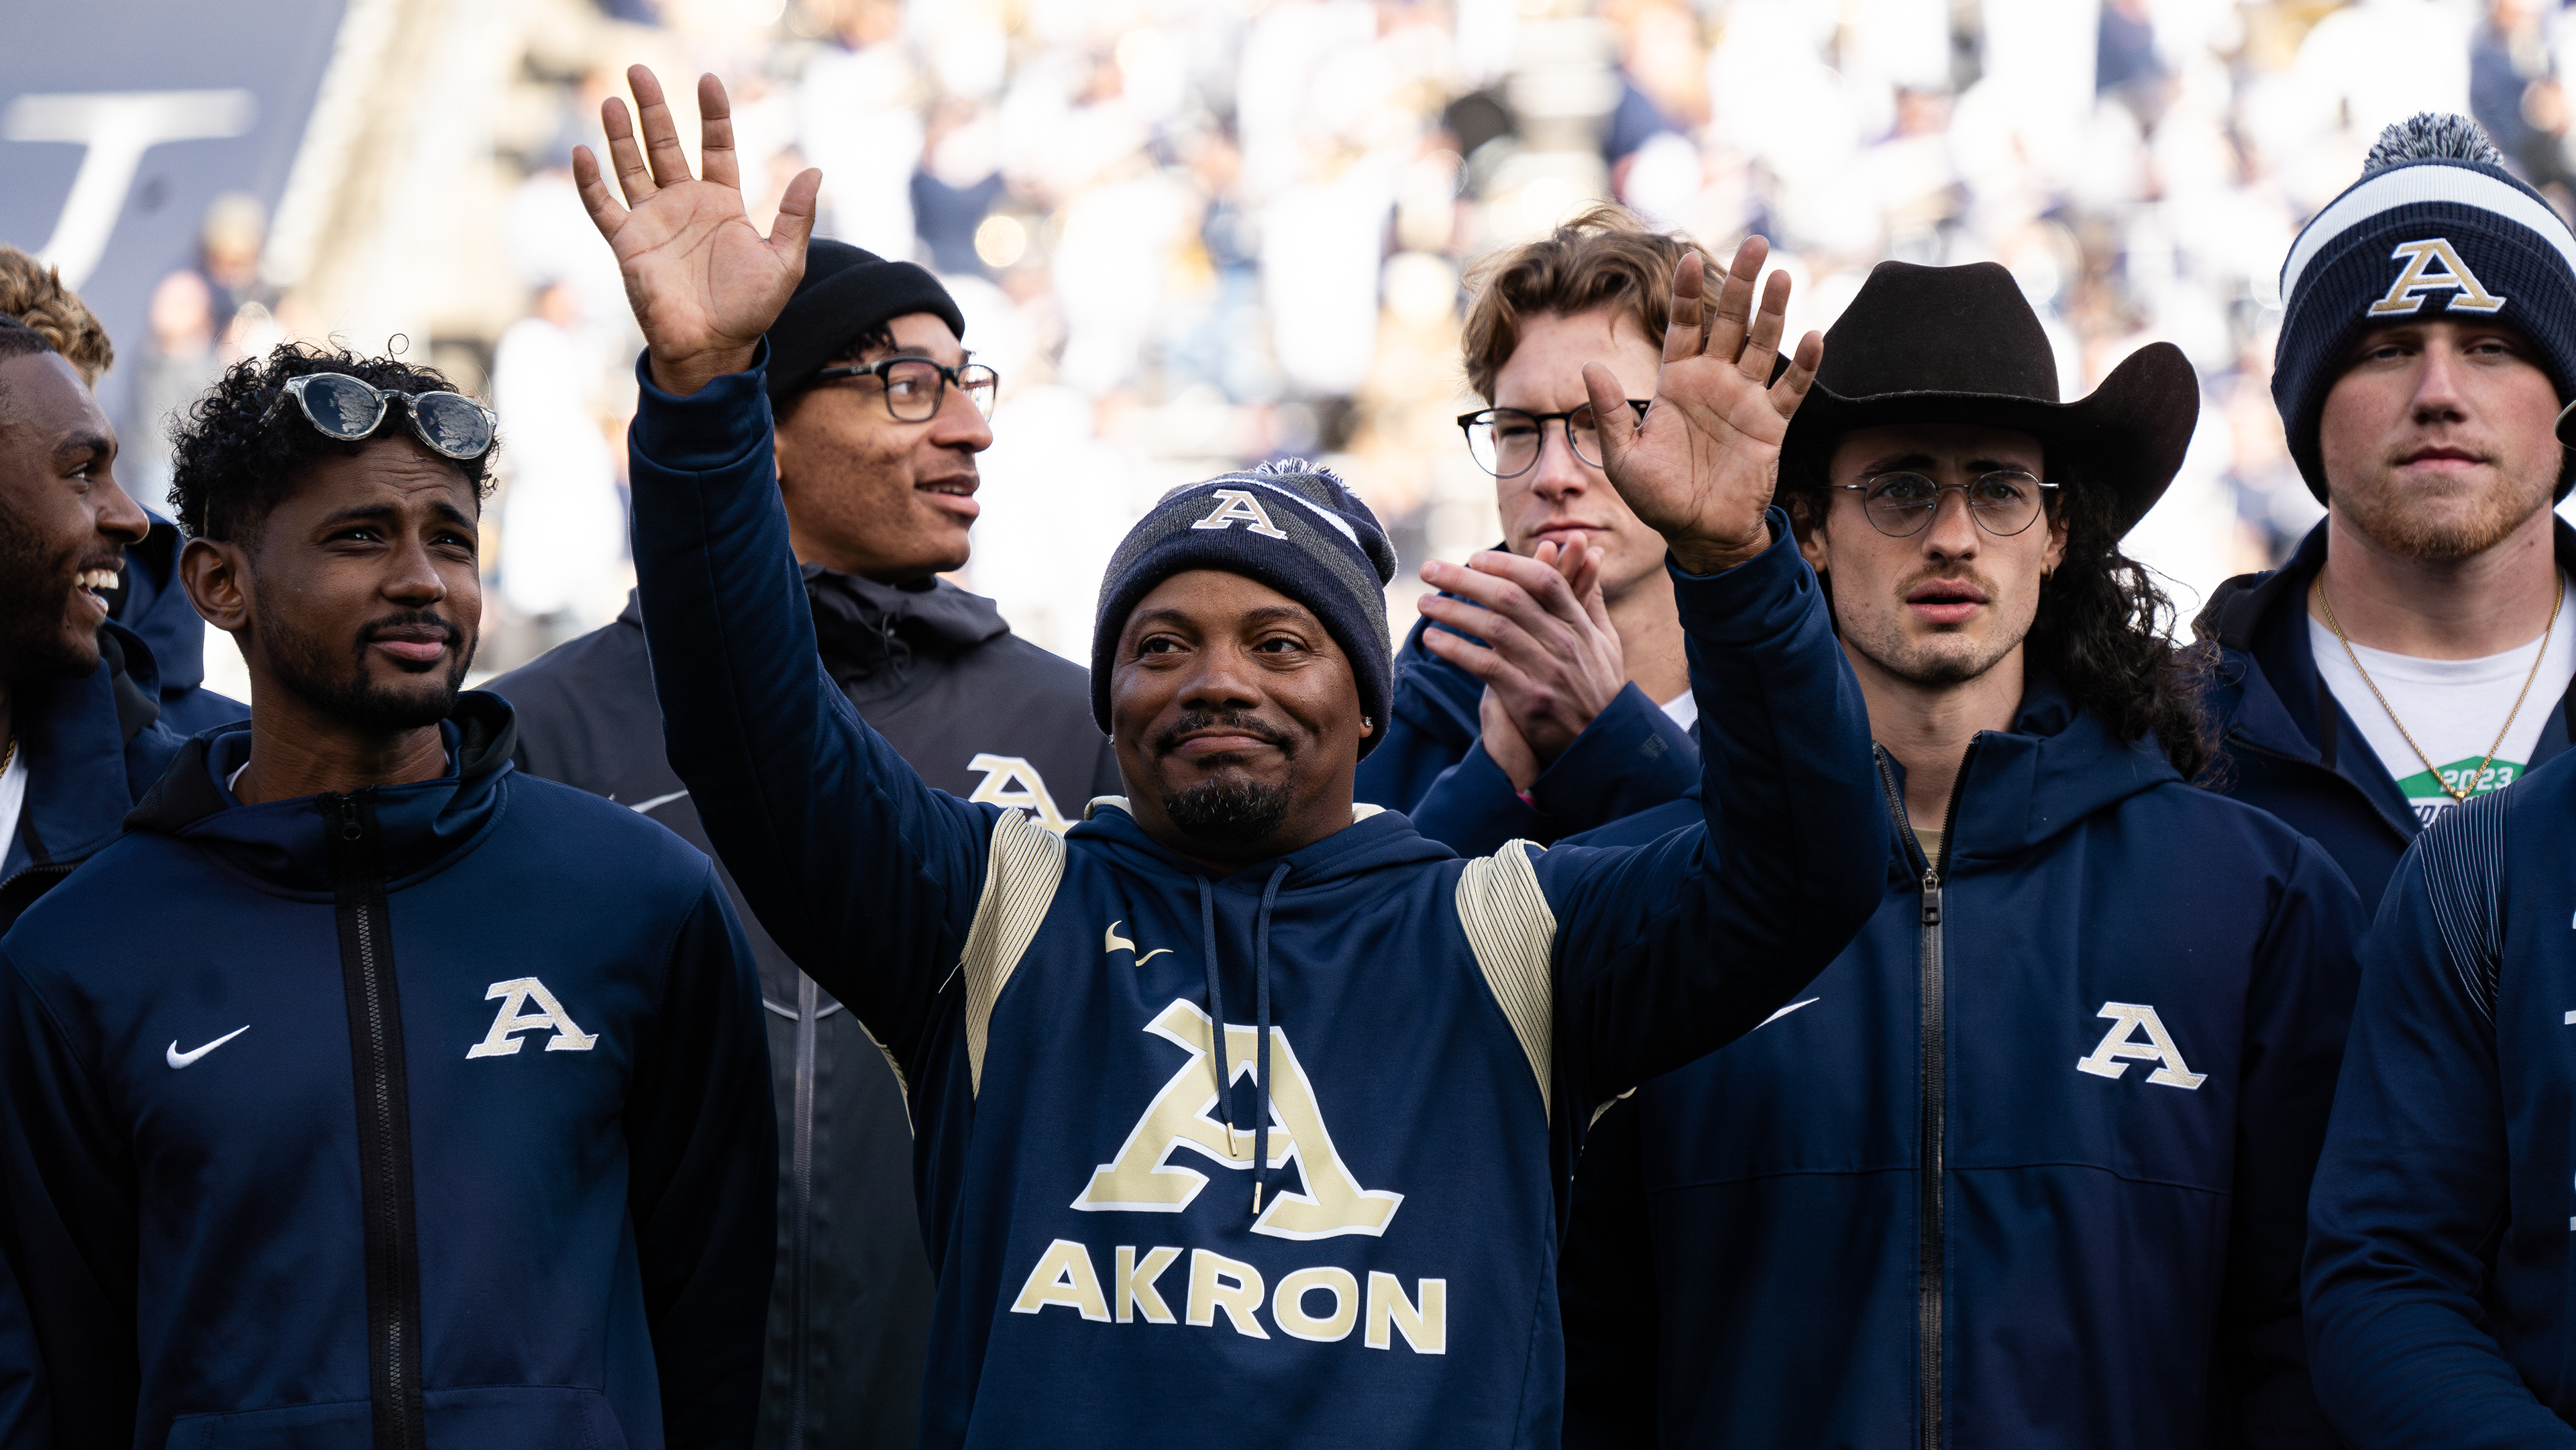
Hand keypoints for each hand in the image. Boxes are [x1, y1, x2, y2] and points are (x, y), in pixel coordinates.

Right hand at [573, 67, 819, 396]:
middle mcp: (684, 204)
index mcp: (722, 202)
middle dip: (653, 108)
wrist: (713, 349)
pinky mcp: (627, 244)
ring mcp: (653, 221)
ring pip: (631, 167)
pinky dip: (591, 182)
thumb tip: (815, 171)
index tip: (707, 80)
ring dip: (620, 135)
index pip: (716, 145)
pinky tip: (584, 153)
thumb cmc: (751, 310)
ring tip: (612, 101)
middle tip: (639, 70)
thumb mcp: (784, 262)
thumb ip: (797, 217)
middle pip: (665, 145)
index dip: (712, 113)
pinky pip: (603, 207)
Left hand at [1418, 539, 1624, 781]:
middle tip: (1430, 569)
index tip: (1474, 558)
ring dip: (1452, 611)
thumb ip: (1591, 602)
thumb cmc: (1600, 691)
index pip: (1542, 580)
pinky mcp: (1528, 699)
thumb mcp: (1606, 644)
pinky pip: (1485, 666)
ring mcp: (1546, 671)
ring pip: (1493, 628)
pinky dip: (1456, 649)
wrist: (1602, 746)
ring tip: (1423, 603)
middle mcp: (1563, 643)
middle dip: (1465, 580)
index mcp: (1578, 625)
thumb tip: (1590, 562)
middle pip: (1509, 597)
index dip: (1506, 564)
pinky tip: (1433, 639)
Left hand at [1585, 236, 1822, 574]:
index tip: (1690, 257)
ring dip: (1774, 311)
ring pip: (1763, 344)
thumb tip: (1589, 367)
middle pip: (1730, 321)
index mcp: (1676, 382)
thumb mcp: (1623, 457)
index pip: (1683, 326)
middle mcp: (1713, 382)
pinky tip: (1814, 336)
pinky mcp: (1771, 425)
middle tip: (1756, 244)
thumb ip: (1608, 412)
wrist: (1699, 534)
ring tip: (1782, 276)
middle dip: (1741, 283)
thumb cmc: (1657, 497)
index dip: (1688, 293)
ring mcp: (1745, 400)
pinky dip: (1803, 365)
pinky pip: (1790, 389)